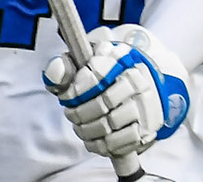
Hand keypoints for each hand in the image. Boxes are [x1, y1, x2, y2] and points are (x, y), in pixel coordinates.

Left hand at [42, 25, 189, 166]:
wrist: (133, 88)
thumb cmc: (101, 75)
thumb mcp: (82, 62)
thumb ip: (64, 65)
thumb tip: (55, 71)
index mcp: (119, 58)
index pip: (96, 75)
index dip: (76, 90)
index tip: (67, 97)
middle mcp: (136, 80)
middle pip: (103, 102)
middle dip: (80, 112)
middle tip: (71, 114)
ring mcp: (144, 105)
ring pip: (112, 123)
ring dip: (89, 129)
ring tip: (80, 127)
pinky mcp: (147, 127)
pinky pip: (122, 142)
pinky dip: (102, 145)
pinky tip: (93, 140)